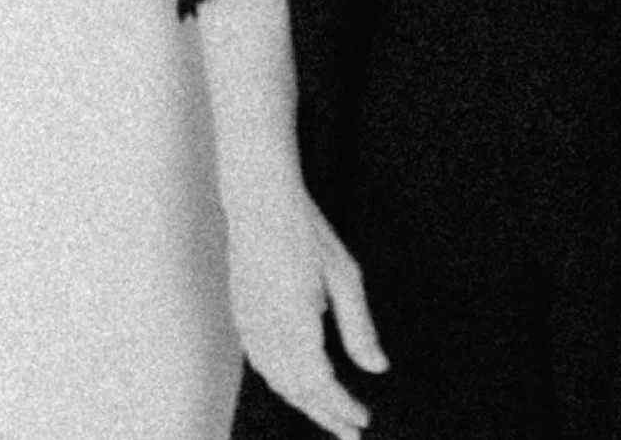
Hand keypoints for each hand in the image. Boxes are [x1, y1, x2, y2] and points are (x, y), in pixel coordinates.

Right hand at [227, 187, 387, 439]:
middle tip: (351, 431)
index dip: (341, 408)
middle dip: (325, 415)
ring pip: (277, 382)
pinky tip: (298, 387)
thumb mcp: (345, 275)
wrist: (259, 202)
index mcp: (295, 321)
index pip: (319, 383)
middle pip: (296, 390)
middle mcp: (267, 331)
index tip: (361, 421)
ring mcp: (249, 325)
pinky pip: (262, 365)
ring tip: (330, 415)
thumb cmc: (306, 232)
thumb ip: (359, 327)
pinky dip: (283, 384)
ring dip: (304, 404)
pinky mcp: (242, 317)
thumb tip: (377, 367)